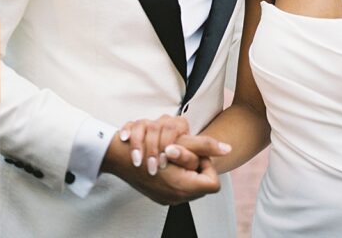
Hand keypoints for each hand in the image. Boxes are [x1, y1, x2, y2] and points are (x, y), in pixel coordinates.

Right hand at [100, 115, 226, 204]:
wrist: (113, 155)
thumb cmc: (144, 147)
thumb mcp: (176, 143)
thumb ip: (203, 146)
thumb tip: (228, 149)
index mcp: (184, 187)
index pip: (212, 182)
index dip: (206, 164)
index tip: (192, 153)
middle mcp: (176, 197)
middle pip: (200, 183)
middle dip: (192, 166)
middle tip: (180, 154)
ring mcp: (165, 198)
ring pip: (187, 184)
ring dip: (180, 169)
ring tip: (170, 159)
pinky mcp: (157, 195)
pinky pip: (173, 186)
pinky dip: (170, 174)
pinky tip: (162, 165)